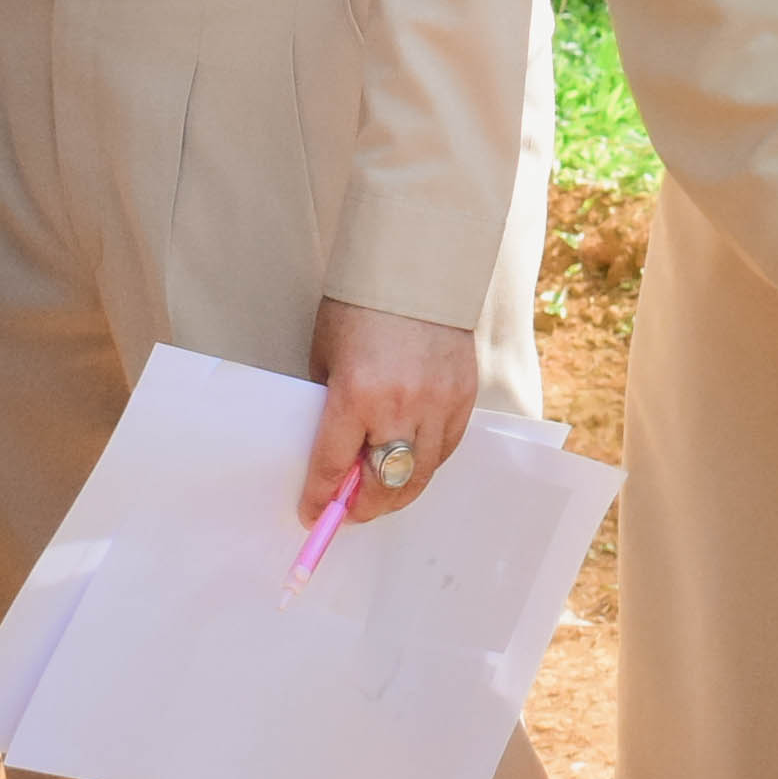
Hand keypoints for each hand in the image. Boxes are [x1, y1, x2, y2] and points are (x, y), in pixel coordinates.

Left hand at [301, 299, 476, 524]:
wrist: (415, 264)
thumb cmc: (360, 306)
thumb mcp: (328, 357)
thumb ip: (332, 405)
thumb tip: (337, 452)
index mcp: (357, 394)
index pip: (334, 466)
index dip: (321, 498)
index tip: (312, 514)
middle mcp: (402, 405)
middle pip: (384, 484)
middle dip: (363, 506)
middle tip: (349, 510)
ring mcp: (440, 403)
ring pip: (420, 475)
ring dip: (396, 492)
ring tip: (380, 493)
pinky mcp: (465, 396)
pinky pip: (445, 449)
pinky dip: (424, 463)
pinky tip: (409, 461)